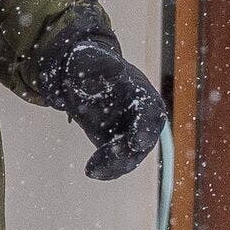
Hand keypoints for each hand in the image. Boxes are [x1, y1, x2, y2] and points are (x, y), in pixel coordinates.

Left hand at [43, 35, 165, 180]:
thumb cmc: (89, 62)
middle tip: (100, 163)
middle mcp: (142, 116)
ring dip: (114, 165)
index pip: (149, 112)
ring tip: (92, 169)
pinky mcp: (118, 143)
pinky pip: (118, 162)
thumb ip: (103, 65)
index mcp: (141, 93)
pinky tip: (92, 170)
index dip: (144, 128)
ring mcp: (131, 131)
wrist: (80, 73)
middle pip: (143, 141)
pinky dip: (108, 169)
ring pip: (131, 157)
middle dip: (125, 155)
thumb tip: (116, 68)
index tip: (136, 142)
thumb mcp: (91, 59)